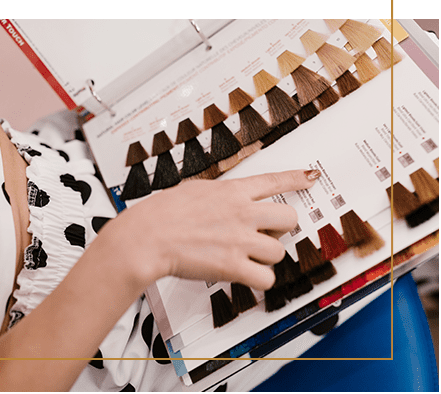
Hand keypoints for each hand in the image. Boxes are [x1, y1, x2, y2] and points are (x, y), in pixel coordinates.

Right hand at [97, 169, 319, 290]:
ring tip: (245, 258)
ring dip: (265, 258)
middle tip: (266, 235)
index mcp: (232, 191)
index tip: (311, 176)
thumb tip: (229, 198)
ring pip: (279, 252)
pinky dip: (258, 280)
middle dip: (281, 230)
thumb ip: (219, 194)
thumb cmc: (162, 213)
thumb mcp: (194, 190)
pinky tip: (244, 275)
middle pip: (289, 219)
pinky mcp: (234, 265)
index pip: (273, 180)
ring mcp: (240, 239)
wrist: (147, 236)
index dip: (296, 178)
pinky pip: (266, 278)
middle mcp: (242, 213)